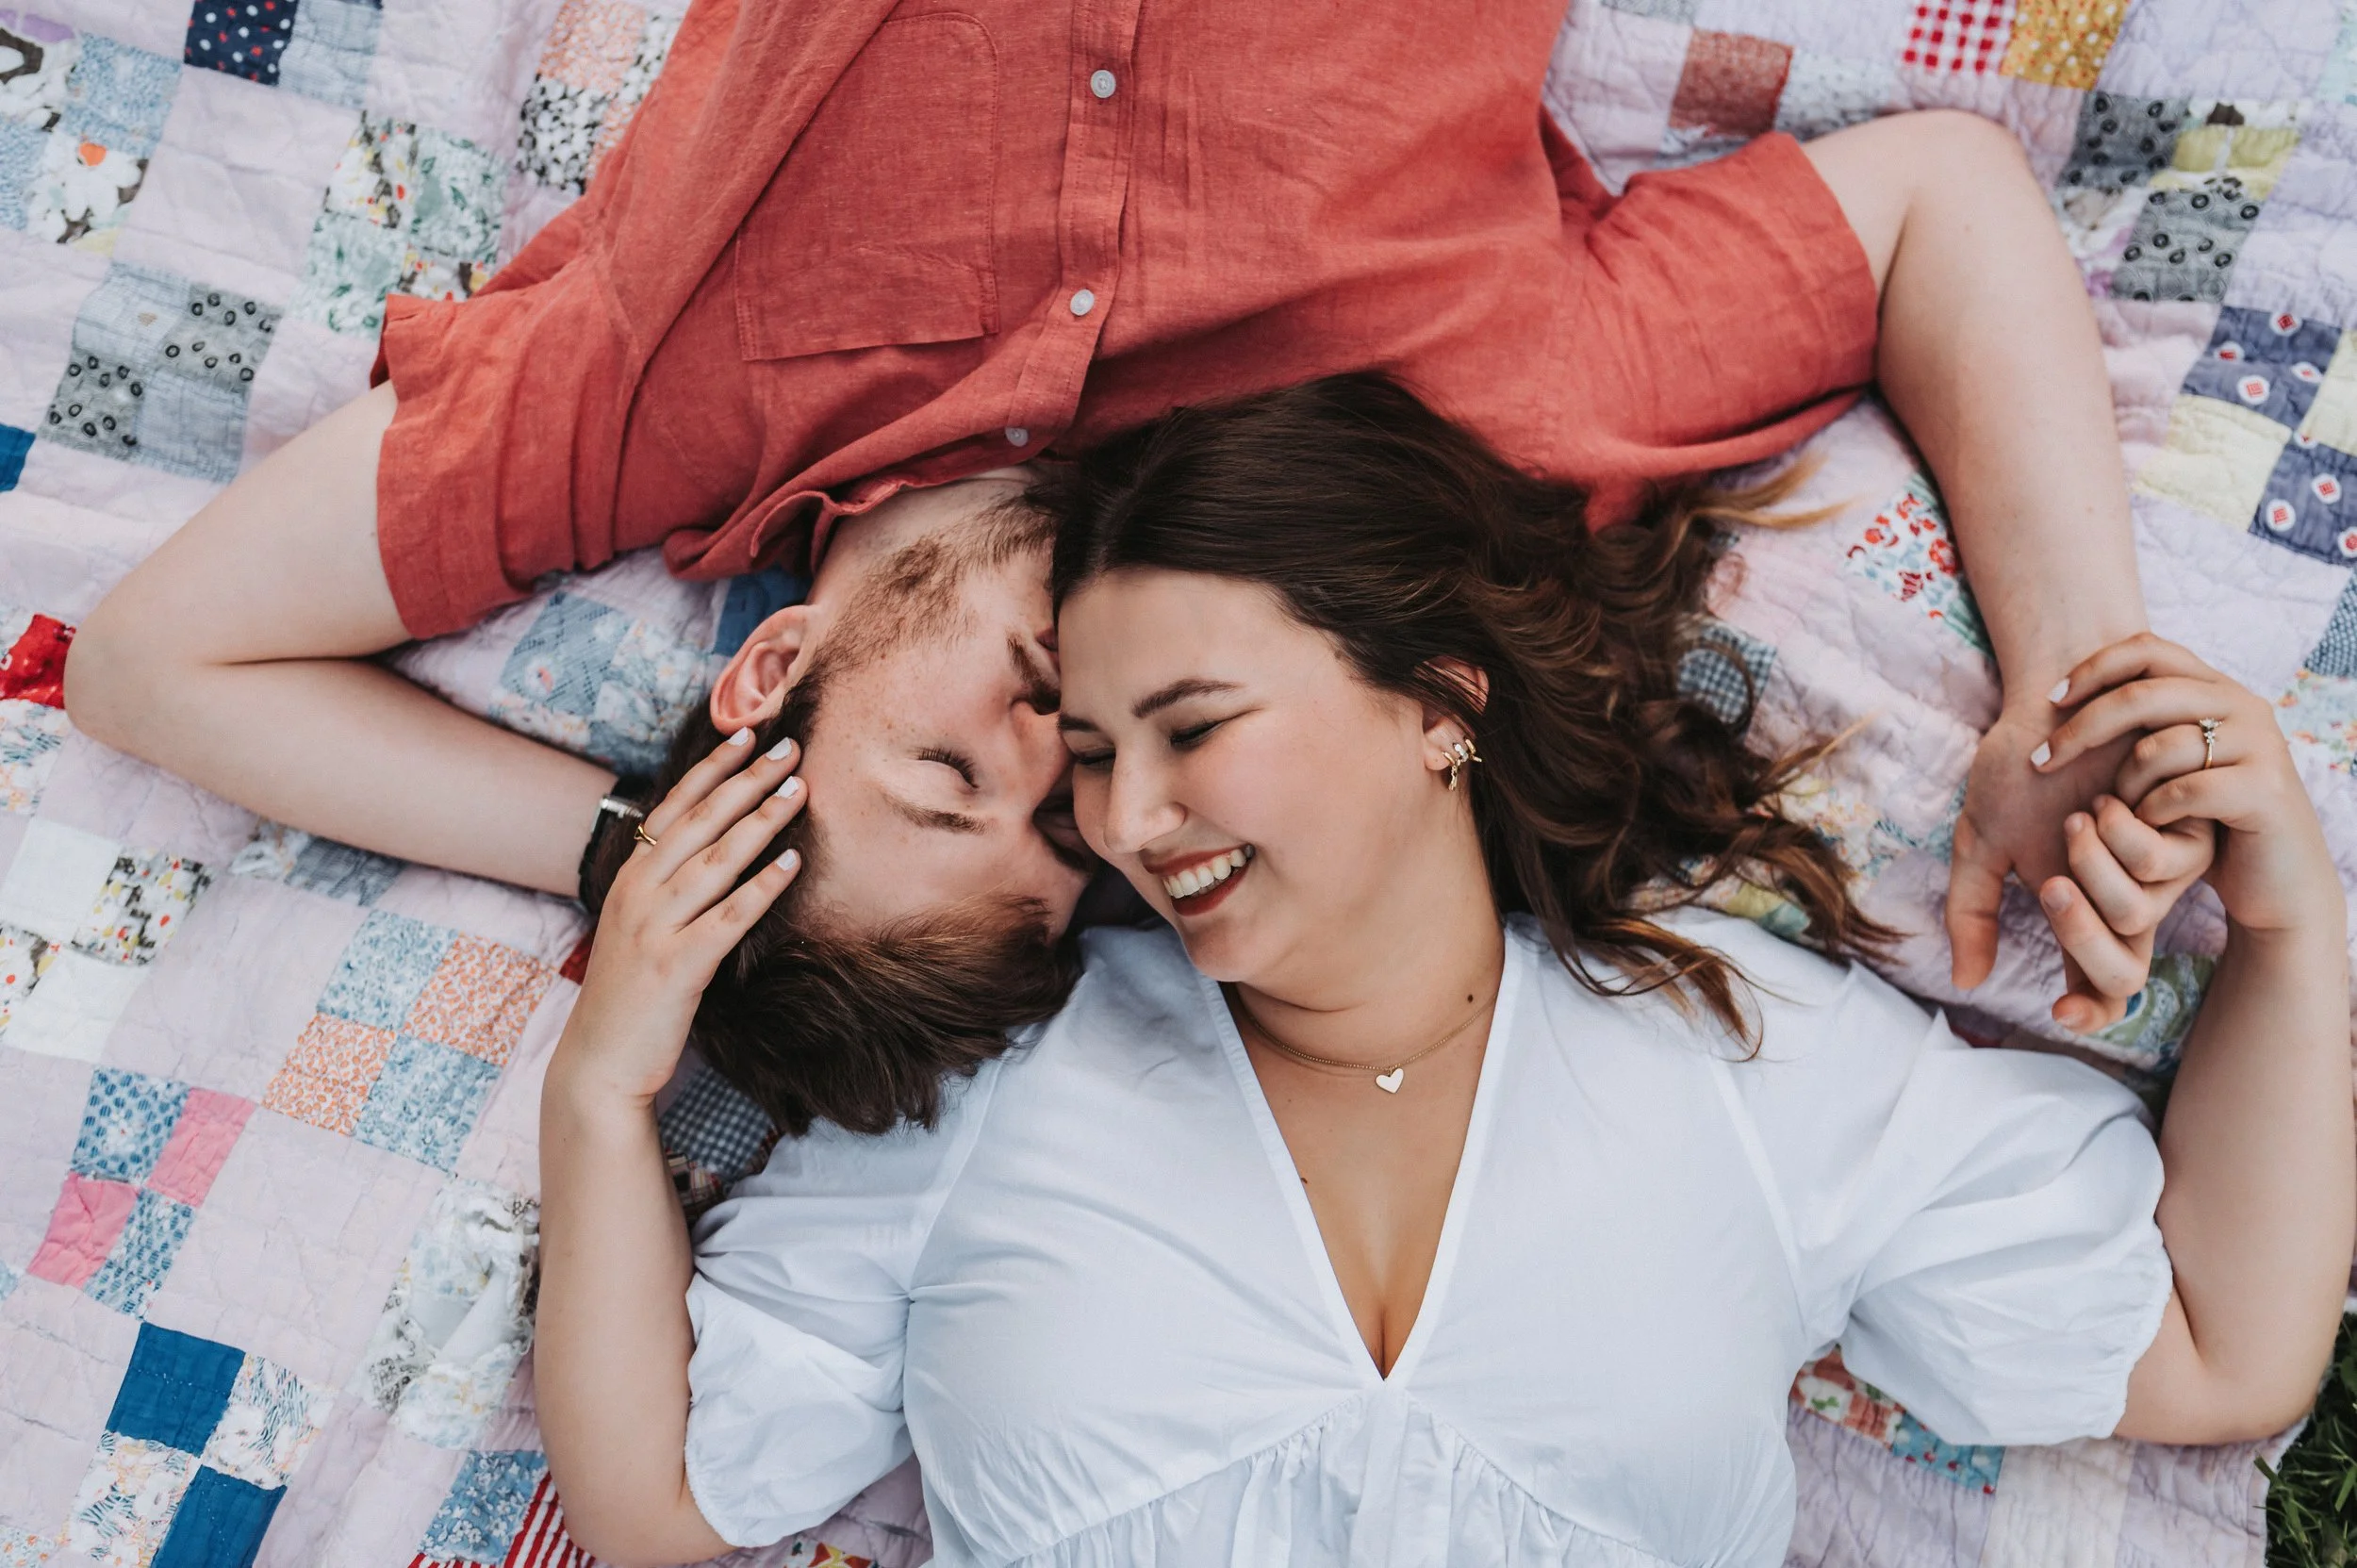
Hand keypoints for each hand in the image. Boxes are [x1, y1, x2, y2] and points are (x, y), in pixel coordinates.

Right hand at [555, 729, 807, 1103]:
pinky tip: (793, 862)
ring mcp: (656, 929)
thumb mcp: (640, 928)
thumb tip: (713, 847)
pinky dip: (762, 886)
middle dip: (748, 780)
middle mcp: (639, 894)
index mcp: (630, 880)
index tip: (746, 734)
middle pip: (701, 823)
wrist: (599, 1063)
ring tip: (799, 789)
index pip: (674, 809)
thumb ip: (667, 887)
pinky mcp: (677, 967)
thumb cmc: (629, 995)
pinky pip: (729, 918)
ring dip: (761, 820)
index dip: (712, 769)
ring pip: (717, 861)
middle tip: (790, 747)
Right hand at [1949, 702, 2156, 1027]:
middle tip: (2050, 885)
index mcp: (2083, 907)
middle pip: (2123, 970)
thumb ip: (1972, 910)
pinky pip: (2164, 863)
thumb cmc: (2019, 769)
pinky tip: (2109, 796)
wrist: (2063, 698)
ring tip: (2078, 816)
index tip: (2059, 1012)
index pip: (2097, 986)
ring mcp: (2161, 868)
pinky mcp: (2191, 829)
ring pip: (2139, 914)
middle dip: (2079, 932)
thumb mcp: (1981, 842)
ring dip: (2097, 867)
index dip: (2089, 1012)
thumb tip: (1968, 981)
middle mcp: (2127, 897)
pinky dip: (2125, 832)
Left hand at [2038, 634, 2337, 941]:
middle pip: (2141, 695)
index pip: (2146, 649)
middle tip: (2042, 760)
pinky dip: (2153, 812)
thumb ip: (2146, 724)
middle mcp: (2243, 705)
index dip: (2093, 668)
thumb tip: (2065, 693)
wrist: (2279, 877)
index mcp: (2216, 688)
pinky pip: (2184, 791)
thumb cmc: (2209, 818)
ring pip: (2159, 747)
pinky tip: (2147, 826)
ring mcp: (2259, 744)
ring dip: (2122, 784)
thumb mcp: (2174, 762)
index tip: (2050, 701)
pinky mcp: (2265, 789)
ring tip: (2115, 810)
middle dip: (2081, 728)